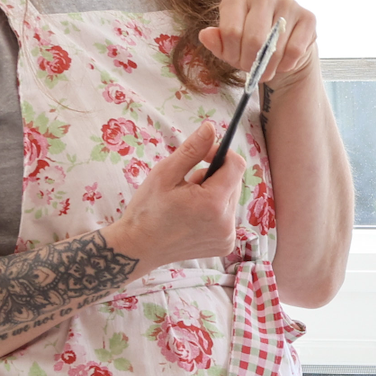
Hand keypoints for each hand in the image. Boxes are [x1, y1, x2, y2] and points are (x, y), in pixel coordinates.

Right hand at [106, 121, 244, 273]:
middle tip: (187, 183)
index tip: (203, 154)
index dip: (221, 153)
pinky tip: (192, 217)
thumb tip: (210, 127)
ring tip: (188, 201)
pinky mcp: (225, 245)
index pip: (236, 165)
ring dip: (214, 193)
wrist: (138, 247)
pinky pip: (227, 216)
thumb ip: (191, 150)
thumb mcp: (164, 174)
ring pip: (231, 198)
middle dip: (214, 175)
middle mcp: (226, 222)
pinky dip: (214, 211)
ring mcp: (227, 236)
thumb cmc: (147, 209)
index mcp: (212, 203)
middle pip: (234, 181)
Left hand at [199, 0, 316, 88]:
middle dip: (251, 62)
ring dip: (268, 67)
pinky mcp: (308, 16)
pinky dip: (286, 64)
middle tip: (252, 69)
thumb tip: (205, 35)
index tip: (234, 60)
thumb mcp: (227, 44)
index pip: (231, 31)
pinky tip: (282, 62)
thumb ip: (215, 41)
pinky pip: (294, 50)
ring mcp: (288, 2)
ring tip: (266, 68)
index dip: (232, 53)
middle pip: (254, 39)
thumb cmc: (248, 43)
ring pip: (275, 47)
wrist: (282, 44)